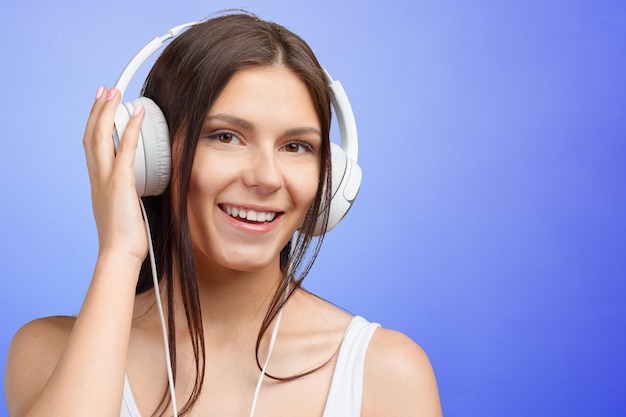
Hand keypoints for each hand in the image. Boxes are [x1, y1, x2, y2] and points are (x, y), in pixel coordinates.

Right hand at [83, 87, 147, 266]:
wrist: (120, 254)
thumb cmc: (126, 237)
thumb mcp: (126, 209)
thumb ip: (131, 193)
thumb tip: (145, 187)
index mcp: (98, 183)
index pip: (92, 147)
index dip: (94, 125)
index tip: (101, 109)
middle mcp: (97, 177)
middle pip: (91, 135)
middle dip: (98, 110)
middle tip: (104, 90)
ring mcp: (106, 179)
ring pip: (101, 136)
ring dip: (108, 111)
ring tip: (115, 92)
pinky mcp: (120, 182)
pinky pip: (125, 149)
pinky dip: (130, 129)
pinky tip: (137, 114)